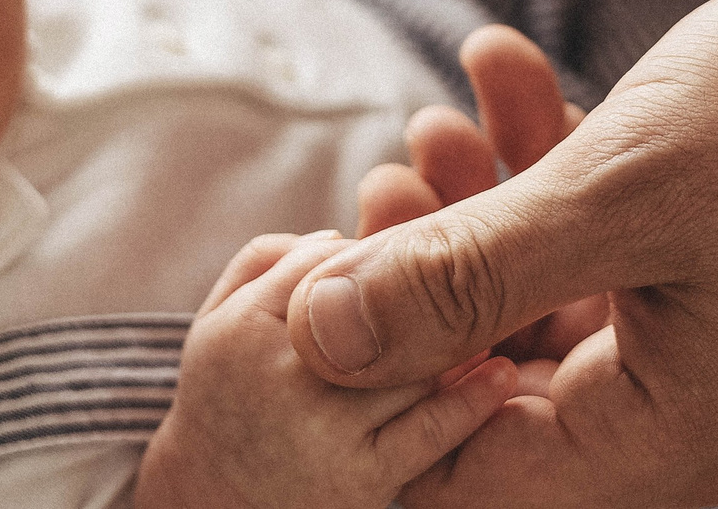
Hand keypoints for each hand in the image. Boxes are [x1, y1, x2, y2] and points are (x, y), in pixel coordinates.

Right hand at [135, 234, 515, 508]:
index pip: (329, 259)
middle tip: (450, 292)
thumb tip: (340, 234)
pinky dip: (474, 399)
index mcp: (241, 326)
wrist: (216, 502)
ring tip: (481, 326)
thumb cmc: (228, 397)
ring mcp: (322, 428)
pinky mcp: (360, 478)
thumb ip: (265, 260)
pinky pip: (431, 428)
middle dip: (416, 297)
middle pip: (378, 304)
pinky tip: (501, 376)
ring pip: (412, 360)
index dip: (368, 261)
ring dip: (452, 340)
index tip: (390, 272)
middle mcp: (280, 373)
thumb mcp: (217, 321)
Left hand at [286, 0, 717, 506]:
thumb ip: (461, 274)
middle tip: (379, 186)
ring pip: (547, 310)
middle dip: (424, 291)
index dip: (375, 399)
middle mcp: (693, 422)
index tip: (323, 288)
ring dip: (482, 215)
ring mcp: (714, 352)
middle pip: (501, 394)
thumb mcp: (618, 189)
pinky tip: (508, 72)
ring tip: (438, 118)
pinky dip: (551, 178)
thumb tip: (315, 338)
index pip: (466, 484)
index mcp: (672, 441)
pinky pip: (607, 257)